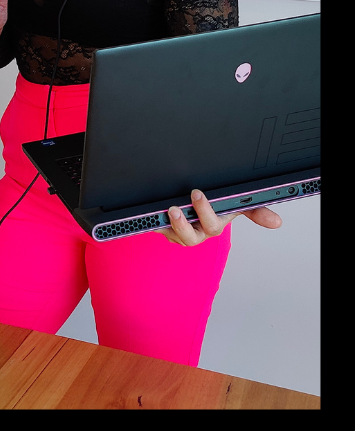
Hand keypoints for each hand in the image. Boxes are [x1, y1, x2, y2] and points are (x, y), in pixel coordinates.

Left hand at [162, 189, 281, 246]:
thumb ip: (254, 208)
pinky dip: (155, 223)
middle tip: (187, 194)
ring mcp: (179, 233)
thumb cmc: (216, 208)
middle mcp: (197, 232)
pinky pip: (159, 230)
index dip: (206, 212)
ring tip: (170, 209)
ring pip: (175, 236)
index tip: (197, 194)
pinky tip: (153, 215)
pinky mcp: (164, 230)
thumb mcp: (234, 204)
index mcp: (214, 224)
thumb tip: (278, 222)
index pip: (214, 223)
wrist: (193, 209)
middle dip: (187, 217)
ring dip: (172, 224)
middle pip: (193, 234)